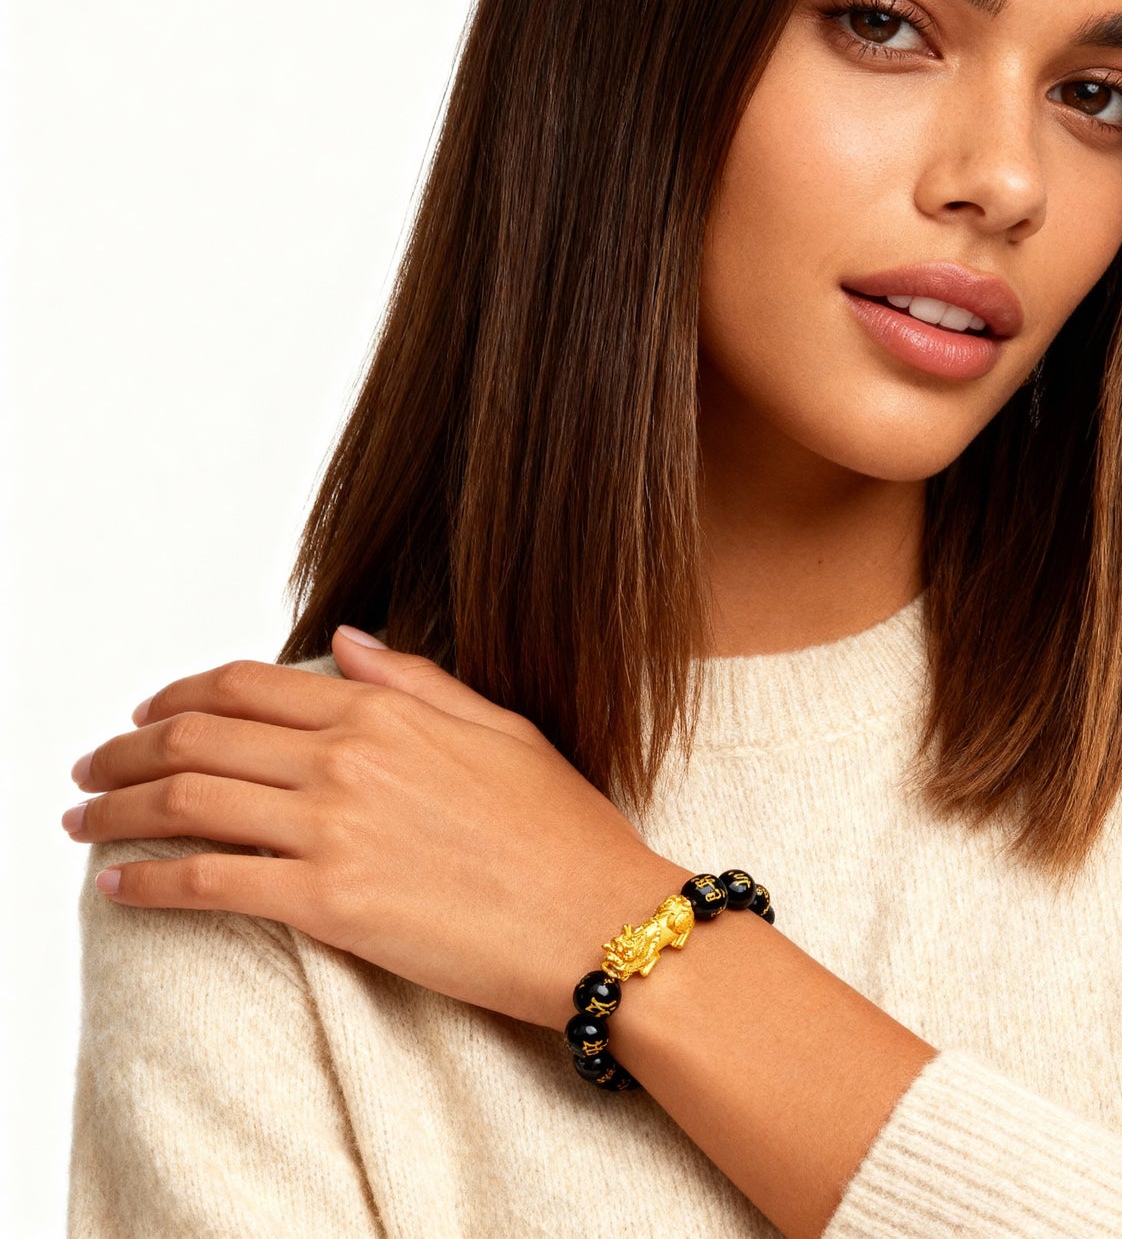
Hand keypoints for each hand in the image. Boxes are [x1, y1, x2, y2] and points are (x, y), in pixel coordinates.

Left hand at [63, 628, 684, 1031]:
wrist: (602, 921)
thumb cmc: (565, 830)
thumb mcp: (502, 727)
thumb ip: (416, 679)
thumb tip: (344, 639)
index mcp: (387, 711)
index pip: (246, 686)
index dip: (176, 697)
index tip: (143, 717)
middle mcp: (348, 760)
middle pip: (196, 739)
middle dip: (123, 752)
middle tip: (90, 771)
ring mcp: (335, 830)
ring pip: (185, 804)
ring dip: (114, 811)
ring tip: (82, 821)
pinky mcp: (329, 906)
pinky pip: (208, 884)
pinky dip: (147, 882)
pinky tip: (117, 886)